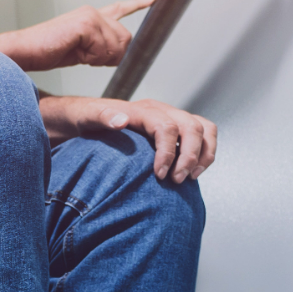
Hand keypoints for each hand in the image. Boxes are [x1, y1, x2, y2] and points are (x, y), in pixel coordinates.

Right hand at [0, 0, 153, 73]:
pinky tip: (76, 52)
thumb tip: (118, 53)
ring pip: (117, 46)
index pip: (121, 9)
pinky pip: (104, 48)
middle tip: (86, 58)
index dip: (140, 3)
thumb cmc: (47, 52)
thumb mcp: (81, 53)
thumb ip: (100, 49)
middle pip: (126, 39)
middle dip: (111, 56)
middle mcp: (94, 12)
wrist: (25, 50)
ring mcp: (90, 15)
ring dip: (99, 58)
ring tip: (77, 54)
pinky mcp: (86, 23)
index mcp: (92, 18)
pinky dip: (92, 57)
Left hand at [42, 95, 218, 182]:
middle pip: (192, 127)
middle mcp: (161, 112)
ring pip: (203, 128)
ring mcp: (171, 119)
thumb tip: (121, 121)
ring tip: (190, 177)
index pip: (167, 126)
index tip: (160, 175)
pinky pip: (203, 135)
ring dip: (203, 154)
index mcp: (143, 110)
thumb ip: (102, 116)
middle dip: (189, 156)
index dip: (168, 152)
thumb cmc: (87, 119)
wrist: (87, 119)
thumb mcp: (87, 116)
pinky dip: (205, 152)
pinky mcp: (176, 130)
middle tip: (177, 180)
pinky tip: (193, 172)